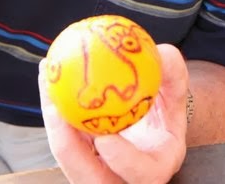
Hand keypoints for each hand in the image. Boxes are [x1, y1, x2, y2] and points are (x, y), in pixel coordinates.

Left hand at [39, 44, 188, 183]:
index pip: (142, 174)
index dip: (123, 160)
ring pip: (68, 156)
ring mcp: (98, 171)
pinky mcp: (78, 157)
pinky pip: (63, 135)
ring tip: (47, 81)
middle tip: (57, 110)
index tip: (106, 138)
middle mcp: (123, 178)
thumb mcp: (177, 91)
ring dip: (54, 121)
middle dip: (68, 149)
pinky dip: (55, 107)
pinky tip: (49, 73)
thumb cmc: (166, 105)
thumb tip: (161, 53)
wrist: (150, 120)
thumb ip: (173, 73)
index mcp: (155, 167)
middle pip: (90, 178)